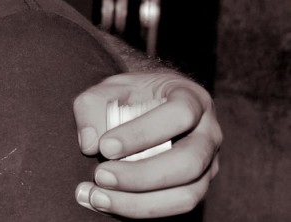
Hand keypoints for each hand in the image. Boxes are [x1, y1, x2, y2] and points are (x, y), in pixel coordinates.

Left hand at [71, 71, 220, 217]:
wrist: (151, 104)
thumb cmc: (131, 95)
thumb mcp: (108, 88)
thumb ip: (92, 107)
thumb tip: (89, 145)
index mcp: (192, 100)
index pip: (179, 115)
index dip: (142, 133)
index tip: (105, 146)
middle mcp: (208, 135)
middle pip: (189, 163)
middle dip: (141, 176)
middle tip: (100, 176)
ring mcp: (207, 166)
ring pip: (186, 196)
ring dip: (137, 203)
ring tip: (95, 196)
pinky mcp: (194, 188)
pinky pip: (171, 208)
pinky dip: (134, 209)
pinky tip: (99, 201)